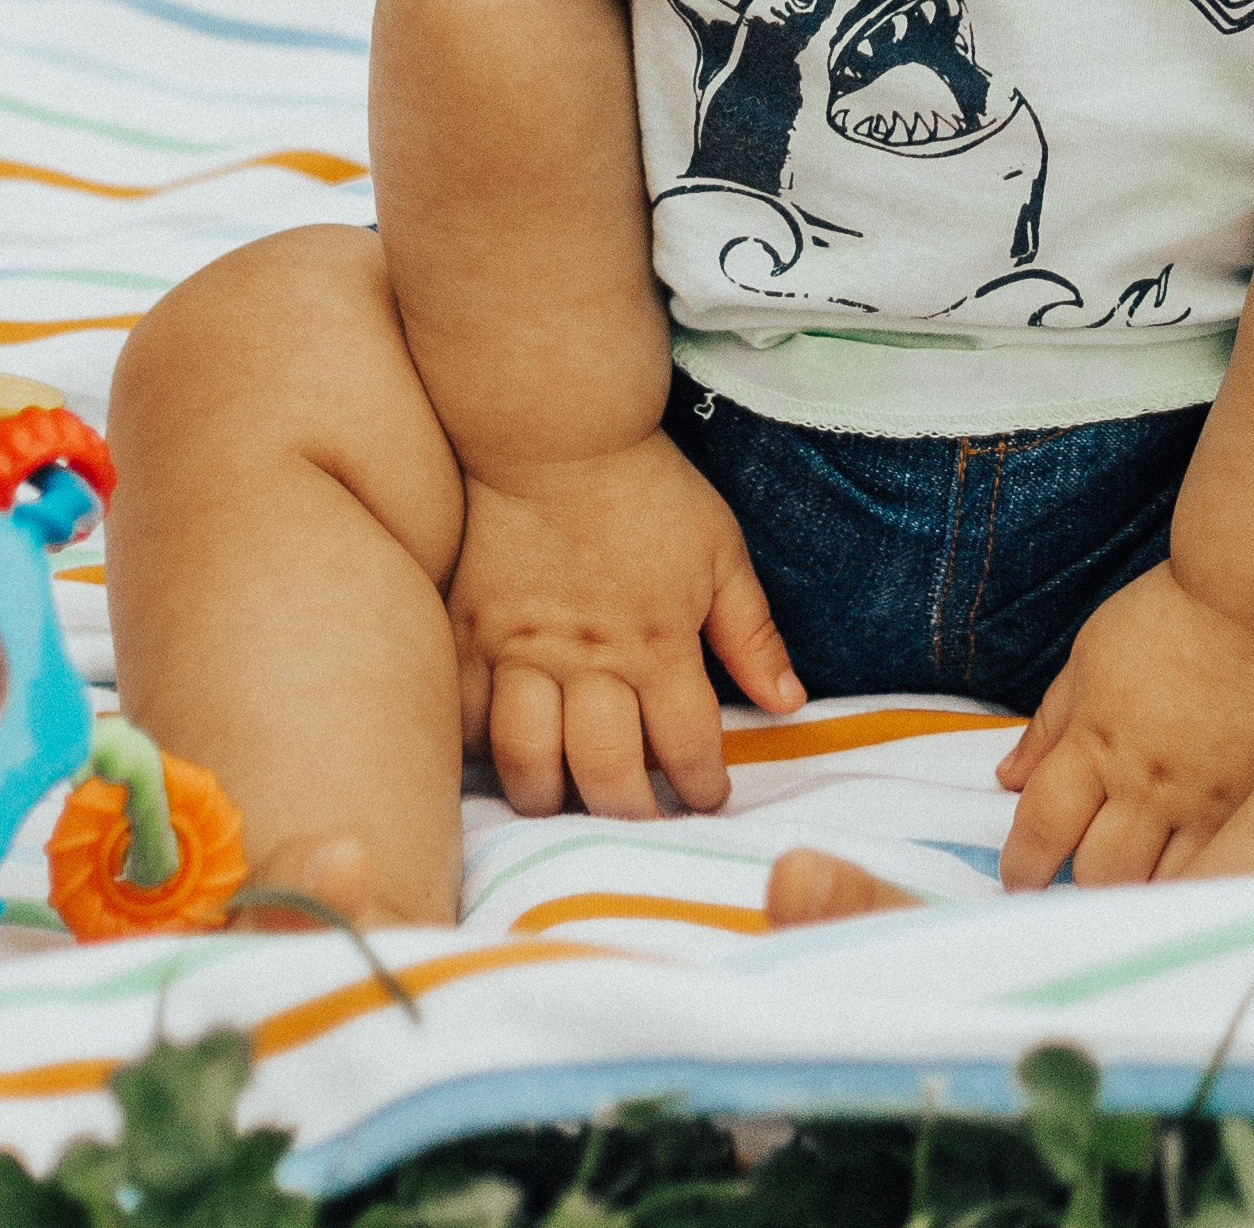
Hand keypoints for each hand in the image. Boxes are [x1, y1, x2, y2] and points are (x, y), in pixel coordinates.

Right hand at [449, 438, 804, 819]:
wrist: (554, 431)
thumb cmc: (647, 490)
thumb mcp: (721, 552)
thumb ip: (752, 634)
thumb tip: (789, 704)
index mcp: (660, 643)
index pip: (688, 748)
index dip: (703, 788)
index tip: (708, 799)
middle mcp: (590, 660)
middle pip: (607, 773)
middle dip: (631, 815)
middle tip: (642, 823)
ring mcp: (520, 651)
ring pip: (528, 761)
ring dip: (549, 799)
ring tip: (564, 806)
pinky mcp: (468, 634)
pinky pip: (464, 717)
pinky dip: (480, 749)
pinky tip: (500, 757)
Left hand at [996, 564, 1253, 888]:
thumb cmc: (1176, 615)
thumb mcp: (1092, 655)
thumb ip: (1050, 723)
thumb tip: (1009, 777)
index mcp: (1096, 739)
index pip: (1041, 827)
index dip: (1021, 865)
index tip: (1019, 876)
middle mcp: (1145, 780)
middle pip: (1097, 872)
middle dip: (1078, 881)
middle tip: (1080, 871)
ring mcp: (1202, 800)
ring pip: (1157, 885)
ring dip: (1137, 886)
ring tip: (1136, 871)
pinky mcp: (1250, 804)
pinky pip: (1214, 867)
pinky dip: (1190, 876)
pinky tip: (1185, 867)